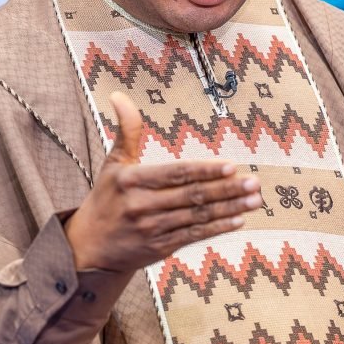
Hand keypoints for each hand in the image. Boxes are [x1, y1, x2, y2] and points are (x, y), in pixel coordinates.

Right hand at [64, 92, 262, 271]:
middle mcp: (141, 205)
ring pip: (197, 217)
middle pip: (191, 196)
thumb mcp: (113, 163)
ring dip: (229, 208)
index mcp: (131, 180)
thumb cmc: (106, 198)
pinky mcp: (160, 248)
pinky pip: (194, 236)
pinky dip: (217, 228)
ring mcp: (152, 229)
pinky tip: (239, 220)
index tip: (231, 166)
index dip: (205, 171)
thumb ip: (127, 130)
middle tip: (254, 183)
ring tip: (254, 200)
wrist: (89, 248)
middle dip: (226, 189)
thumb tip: (120, 96)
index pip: (175, 173)